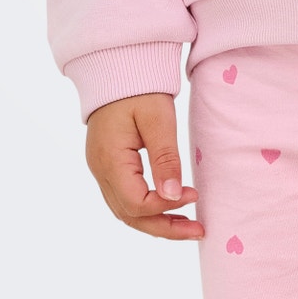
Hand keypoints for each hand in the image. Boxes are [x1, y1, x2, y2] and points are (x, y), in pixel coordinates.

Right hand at [84, 91, 205, 240]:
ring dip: (156, 222)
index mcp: (109, 159)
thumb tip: (174, 197)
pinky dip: (146, 209)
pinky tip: (168, 209)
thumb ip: (165, 158)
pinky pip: (124, 198)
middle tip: (198, 231)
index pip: (136, 202)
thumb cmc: (139, 88)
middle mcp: (99, 170)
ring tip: (188, 227)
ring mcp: (100, 169)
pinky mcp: (107, 165)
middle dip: (164, 227)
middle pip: (129, 215)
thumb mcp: (157, 119)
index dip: (166, 206)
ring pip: (125, 211)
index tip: (194, 196)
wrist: (117, 67)